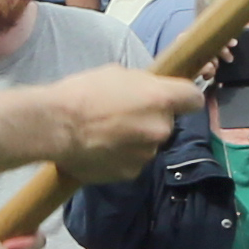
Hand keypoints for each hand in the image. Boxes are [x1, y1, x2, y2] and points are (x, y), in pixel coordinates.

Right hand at [11, 61, 200, 177]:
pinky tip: (101, 150)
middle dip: (151, 119)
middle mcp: (160, 128)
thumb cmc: (83, 92)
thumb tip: (151, 92)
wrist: (55, 126)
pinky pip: (132, 162)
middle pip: (167, 123)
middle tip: (124, 115)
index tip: (176, 99)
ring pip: (149, 144)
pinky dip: (121, 158)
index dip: (185, 98)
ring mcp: (146, 154)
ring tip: (107, 134)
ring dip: (135, 140)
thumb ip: (143, 85)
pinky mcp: (130, 174)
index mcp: (161, 99)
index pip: (193, 99)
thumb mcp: (117, 74)